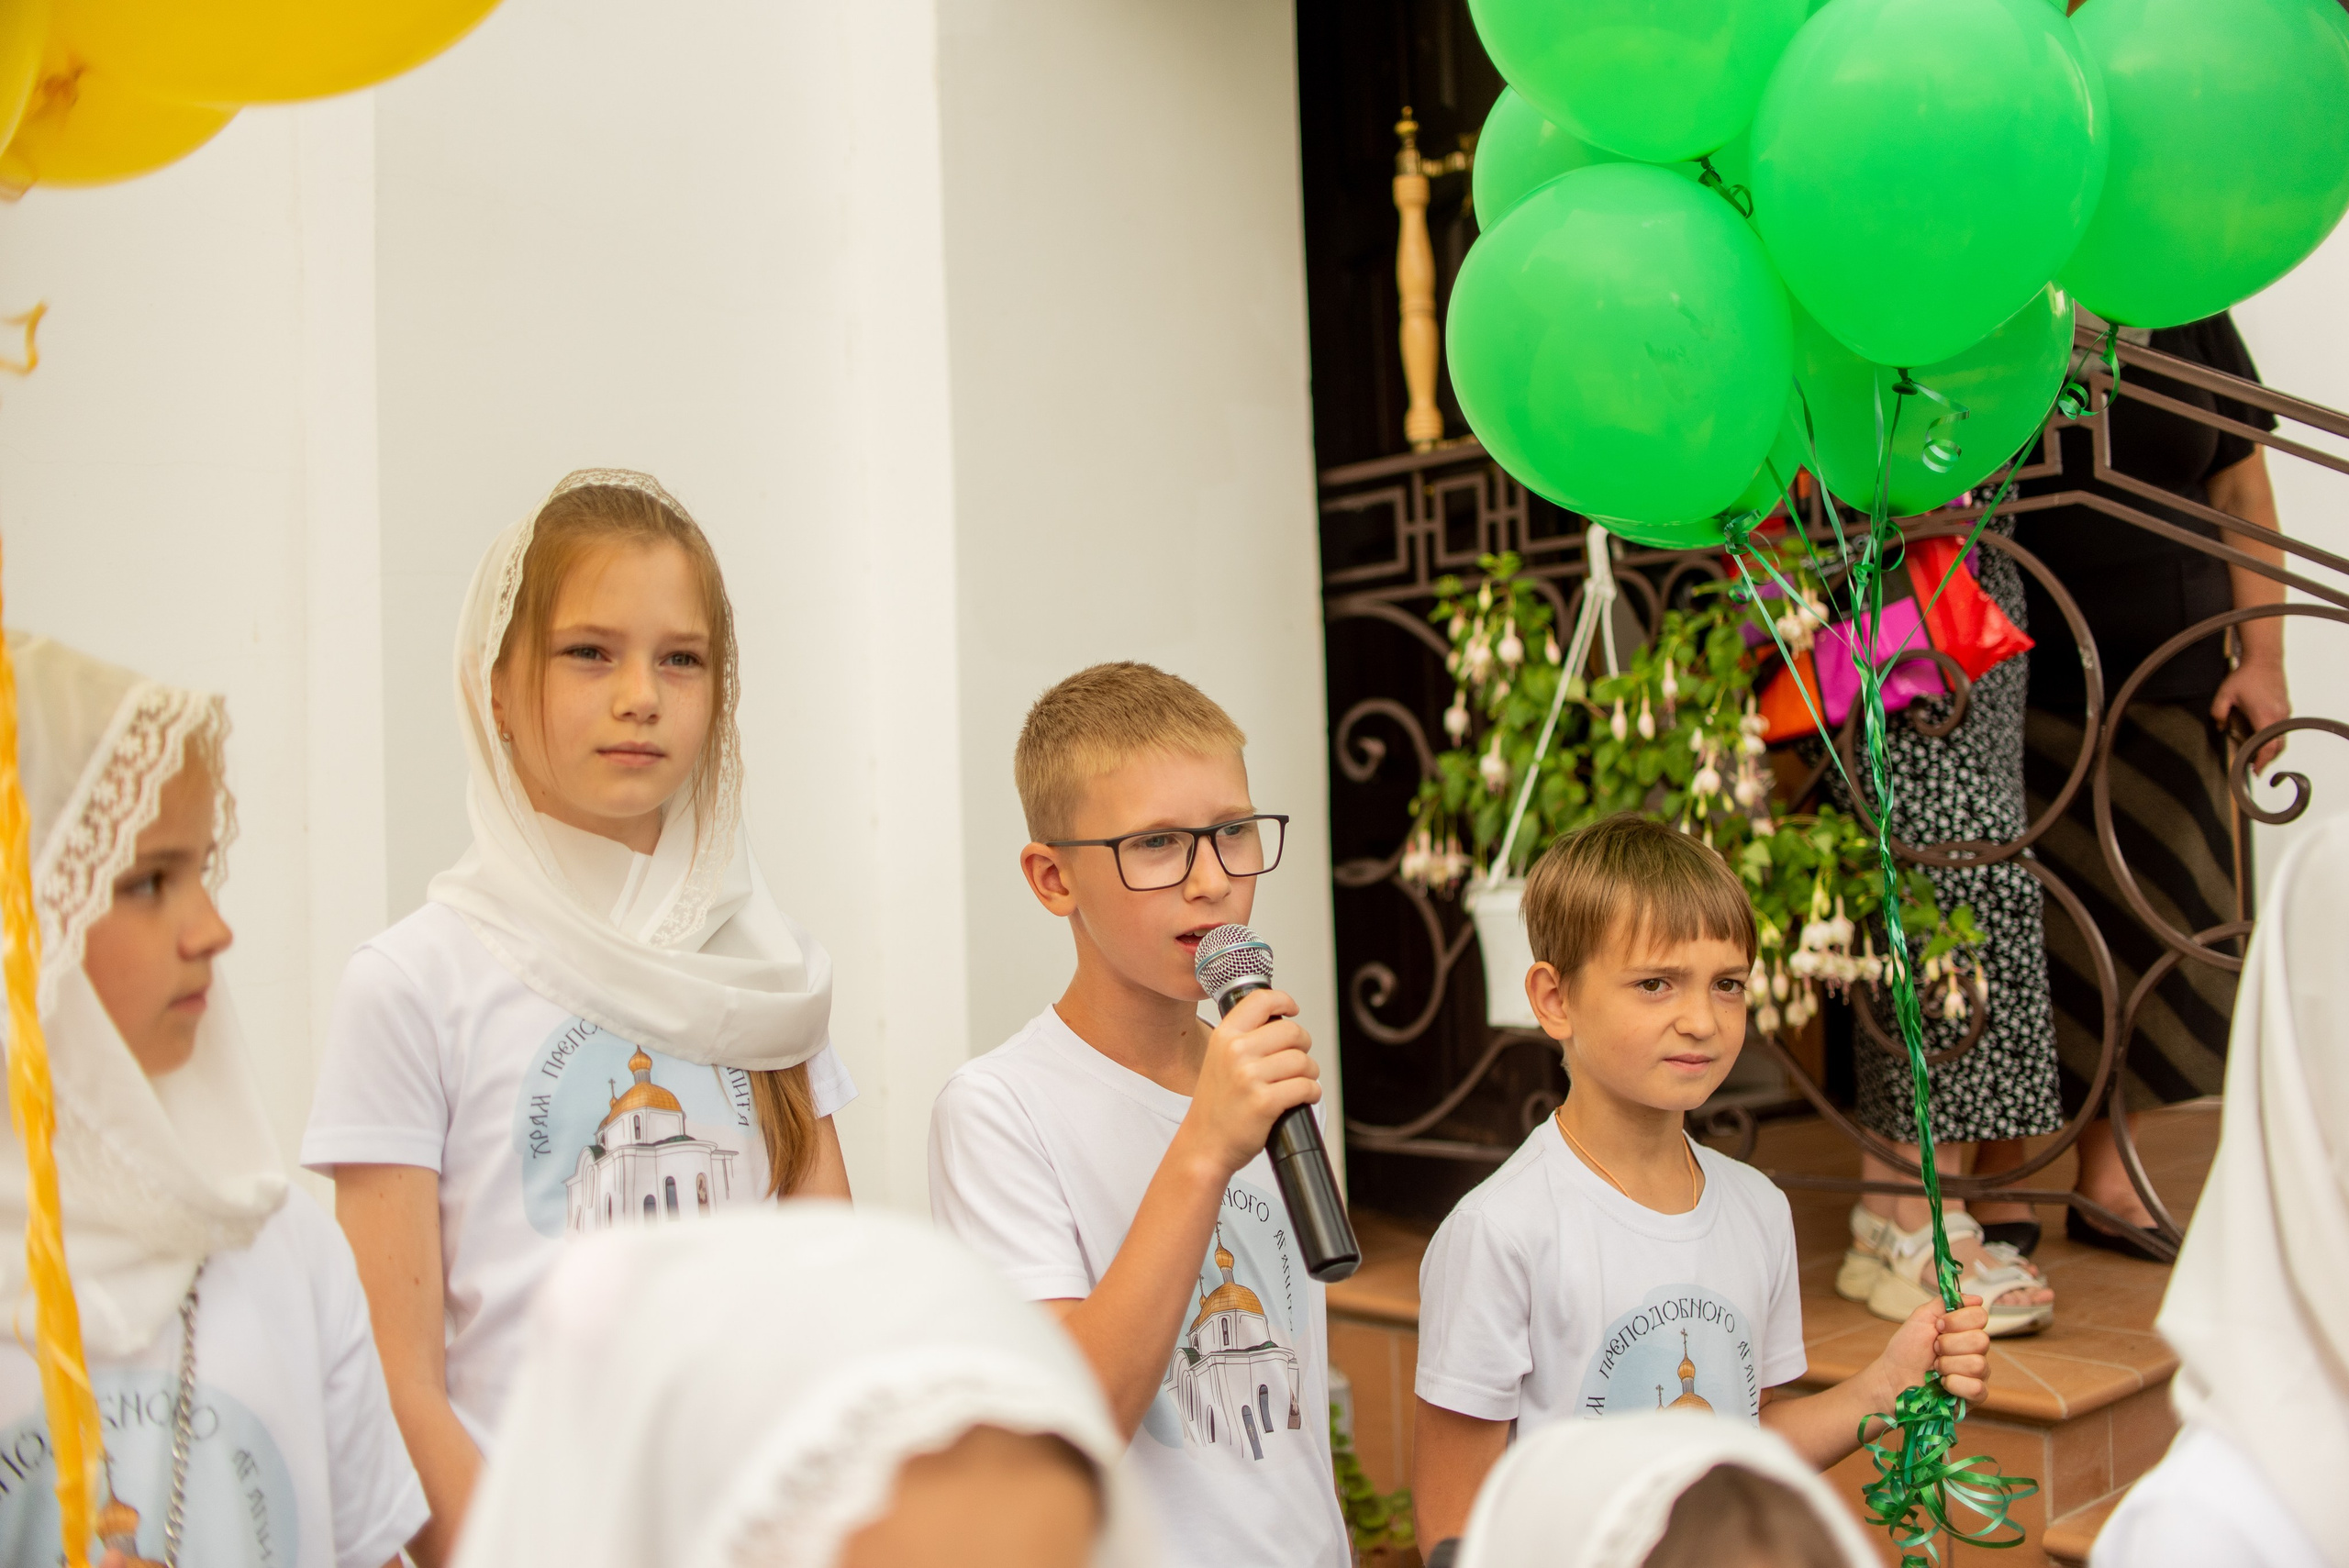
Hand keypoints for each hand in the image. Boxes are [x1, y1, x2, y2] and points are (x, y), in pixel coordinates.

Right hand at [1181, 988, 1318, 1175]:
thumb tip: (1280, 1020)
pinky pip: (1306, 1087)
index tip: (1292, 1010)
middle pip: (1291, 1031)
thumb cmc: (1217, 1105)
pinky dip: (1312, 1093)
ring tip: (1302, 1081)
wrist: (1204, 1145)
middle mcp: (1235, 1052)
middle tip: (1299, 1060)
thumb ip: (1243, 1038)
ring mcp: (1249, 1077)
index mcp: (1224, 1036)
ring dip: (1310, 1073)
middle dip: (1304, 1046)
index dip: (1284, 1001)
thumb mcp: (1218, 1059)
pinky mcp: (1264, 1102)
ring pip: (1303, 1061)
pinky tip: (1304, 1097)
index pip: (1261, 1000)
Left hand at [1876, 1295, 1991, 1407]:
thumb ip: (1945, 1303)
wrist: (1892, 1377)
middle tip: (1934, 1349)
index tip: (1939, 1326)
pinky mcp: (1975, 1396)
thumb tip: (1977, 1298)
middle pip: (1981, 1340)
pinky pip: (1977, 1388)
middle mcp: (1976, 1351)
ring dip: (1948, 1365)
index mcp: (1966, 1330)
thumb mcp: (1922, 1318)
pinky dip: (1954, 1384)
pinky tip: (1942, 1384)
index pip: (1981, 1316)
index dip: (1958, 1321)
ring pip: (1977, 1364)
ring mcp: (1978, 1375)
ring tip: (1935, 1368)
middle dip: (1949, 1344)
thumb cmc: (1907, 1349)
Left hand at [2213, 656, 2290, 770]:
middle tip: (2255, 767)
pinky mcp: (2286, 708)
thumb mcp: (2224, 694)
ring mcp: (2284, 712)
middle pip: (2278, 746)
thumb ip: (2218, 713)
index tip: (2255, 770)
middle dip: (2267, 759)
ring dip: (2271, 749)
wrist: (2264, 659)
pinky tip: (2262, 738)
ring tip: (2258, 756)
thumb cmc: (2245, 676)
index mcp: (2264, 715)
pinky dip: (2274, 737)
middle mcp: (2278, 716)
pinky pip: (2282, 728)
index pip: (2267, 745)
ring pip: (2282, 738)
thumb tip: (2221, 727)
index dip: (2262, 761)